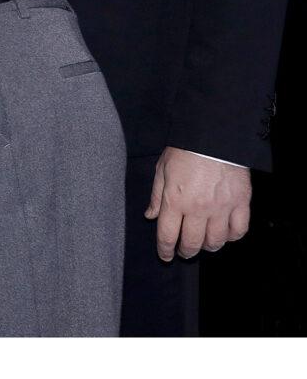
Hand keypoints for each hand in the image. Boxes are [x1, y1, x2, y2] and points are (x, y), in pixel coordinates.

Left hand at [146, 146, 251, 260]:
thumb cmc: (185, 151)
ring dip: (208, 247)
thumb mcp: (162, 169)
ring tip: (204, 244)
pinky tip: (225, 235)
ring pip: (216, 241)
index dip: (165, 250)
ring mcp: (221, 208)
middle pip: (192, 243)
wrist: (214, 136)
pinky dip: (232, 237)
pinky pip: (239, 230)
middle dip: (186, 251)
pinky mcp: (241, 203)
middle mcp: (197, 209)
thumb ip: (156, 196)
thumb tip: (150, 216)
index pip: (167, 236)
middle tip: (185, 251)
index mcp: (174, 200)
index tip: (165, 256)